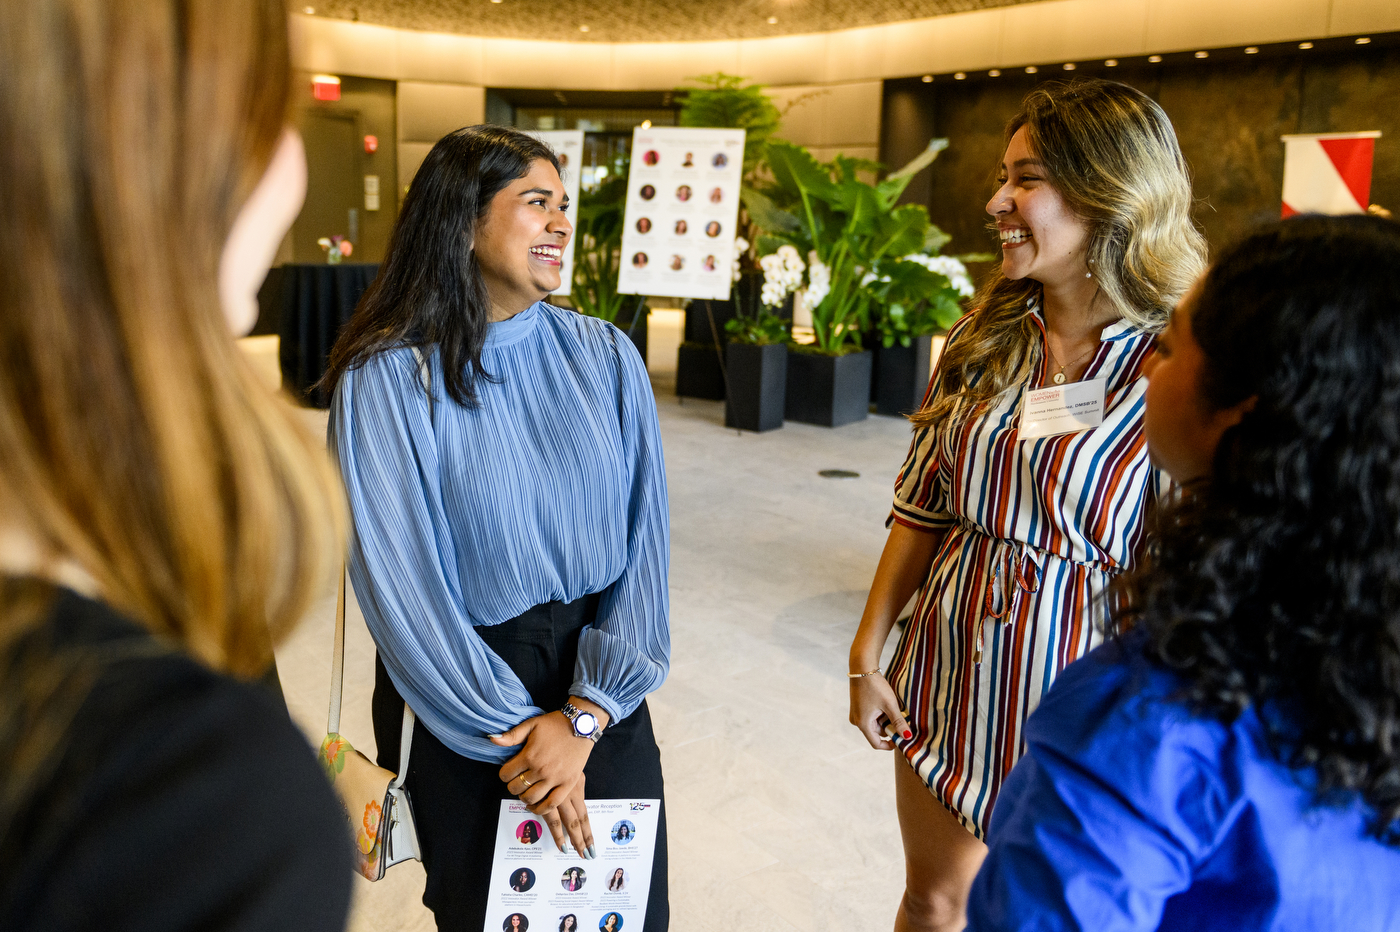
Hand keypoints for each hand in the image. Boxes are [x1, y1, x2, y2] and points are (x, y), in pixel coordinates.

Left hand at [492, 711, 596, 856]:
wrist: (581, 726)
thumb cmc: (555, 724)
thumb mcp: (531, 724)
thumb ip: (512, 735)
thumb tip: (492, 739)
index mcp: (529, 755)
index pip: (506, 774)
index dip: (504, 774)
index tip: (509, 771)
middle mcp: (540, 769)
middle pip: (517, 788)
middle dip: (513, 786)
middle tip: (518, 781)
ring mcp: (555, 778)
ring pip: (532, 798)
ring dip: (525, 798)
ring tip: (526, 792)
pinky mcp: (568, 784)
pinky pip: (551, 803)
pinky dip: (541, 809)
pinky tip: (536, 806)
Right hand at [849, 672, 912, 749]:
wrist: (862, 667)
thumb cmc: (876, 686)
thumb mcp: (890, 705)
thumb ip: (898, 722)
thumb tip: (907, 737)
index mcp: (863, 724)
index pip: (876, 743)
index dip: (890, 745)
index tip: (902, 739)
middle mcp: (857, 721)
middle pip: (877, 733)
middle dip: (890, 728)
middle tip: (902, 720)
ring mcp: (857, 713)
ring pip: (875, 724)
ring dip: (886, 720)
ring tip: (895, 708)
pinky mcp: (858, 706)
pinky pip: (871, 716)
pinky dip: (881, 714)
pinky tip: (887, 704)